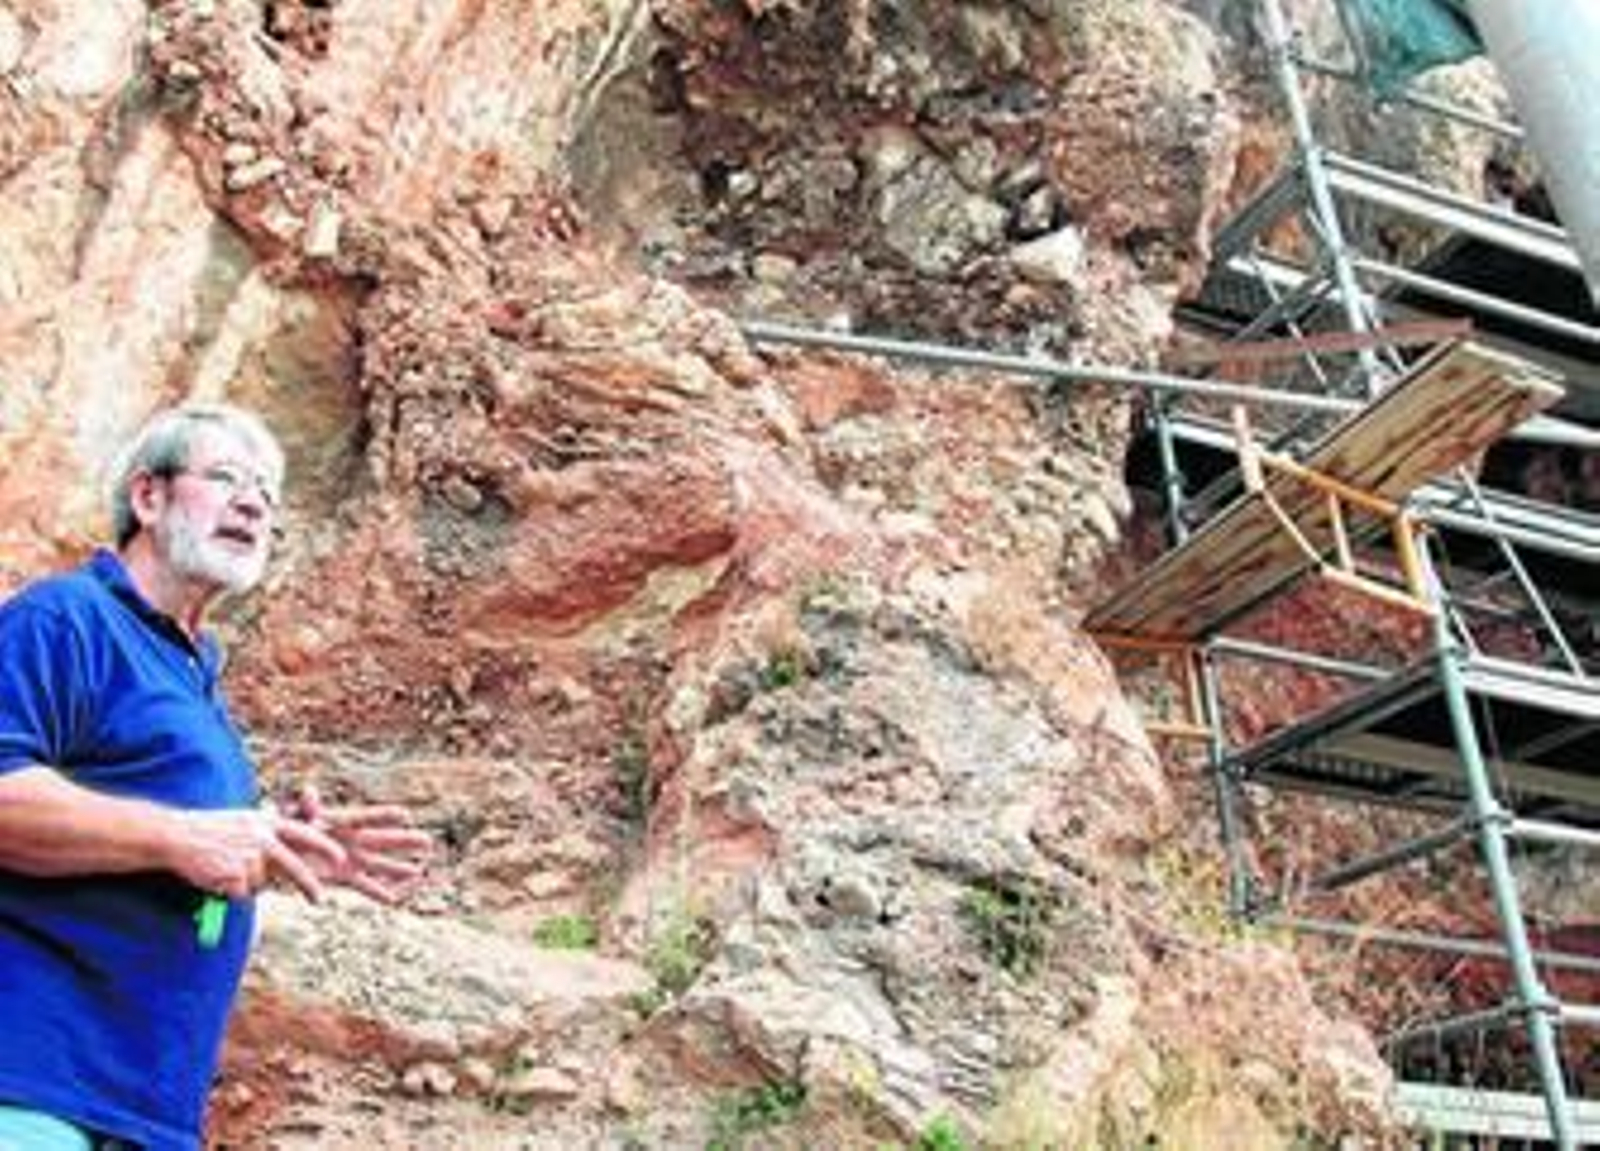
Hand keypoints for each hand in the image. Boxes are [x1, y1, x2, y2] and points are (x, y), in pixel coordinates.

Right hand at [167, 808, 346, 902]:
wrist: (178, 835)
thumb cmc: (212, 829)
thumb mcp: (245, 822)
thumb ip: (268, 835)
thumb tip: (286, 856)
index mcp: (267, 823)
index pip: (305, 833)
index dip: (325, 846)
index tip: (341, 857)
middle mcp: (262, 838)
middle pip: (294, 866)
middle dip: (309, 885)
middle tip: (319, 899)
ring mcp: (248, 857)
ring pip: (261, 883)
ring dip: (246, 883)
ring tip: (226, 868)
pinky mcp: (234, 876)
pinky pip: (242, 893)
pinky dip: (231, 890)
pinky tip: (218, 876)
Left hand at [289, 786, 431, 904]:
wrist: (283, 848)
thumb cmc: (289, 827)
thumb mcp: (294, 816)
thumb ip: (305, 808)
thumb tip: (309, 792)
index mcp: (341, 822)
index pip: (365, 818)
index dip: (384, 817)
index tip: (405, 815)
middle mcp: (352, 840)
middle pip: (381, 840)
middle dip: (404, 842)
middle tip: (428, 842)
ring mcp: (350, 859)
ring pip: (378, 864)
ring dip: (397, 869)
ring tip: (418, 871)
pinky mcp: (342, 877)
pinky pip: (362, 884)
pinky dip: (376, 891)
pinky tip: (392, 899)